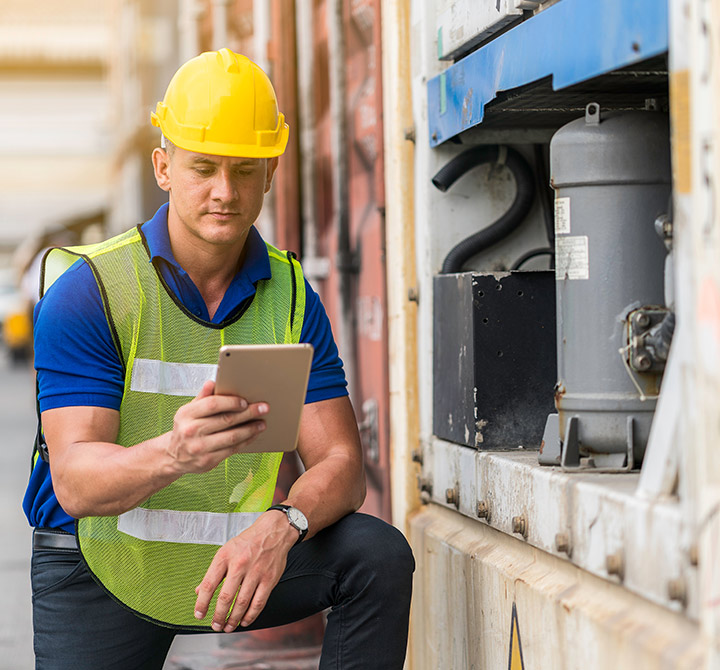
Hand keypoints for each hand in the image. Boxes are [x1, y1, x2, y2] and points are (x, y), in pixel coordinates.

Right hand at [167, 380, 268, 473]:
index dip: (231, 402)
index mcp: (186, 414)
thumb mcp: (189, 411)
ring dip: (250, 429)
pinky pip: (232, 449)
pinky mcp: (207, 461)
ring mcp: (199, 448)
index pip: (212, 404)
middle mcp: (191, 431)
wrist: (174, 456)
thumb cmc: (186, 428)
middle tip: (264, 408)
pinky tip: (253, 435)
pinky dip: (245, 441)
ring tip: (262, 423)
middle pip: (225, 420)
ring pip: (232, 437)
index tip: (245, 401)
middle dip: (248, 413)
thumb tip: (213, 382)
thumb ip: (202, 397)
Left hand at [193, 511, 298, 630]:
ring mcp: (256, 572)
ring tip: (228, 626)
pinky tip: (245, 621)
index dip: (202, 603)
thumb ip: (213, 572)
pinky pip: (259, 602)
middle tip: (215, 625)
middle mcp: (240, 564)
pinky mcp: (269, 579)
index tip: (199, 614)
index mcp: (225, 556)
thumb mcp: (226, 550)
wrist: (274, 531)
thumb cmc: (248, 541)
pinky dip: (251, 615)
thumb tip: (200, 591)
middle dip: (218, 616)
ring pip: (242, 603)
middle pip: (226, 597)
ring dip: (233, 619)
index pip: (209, 584)